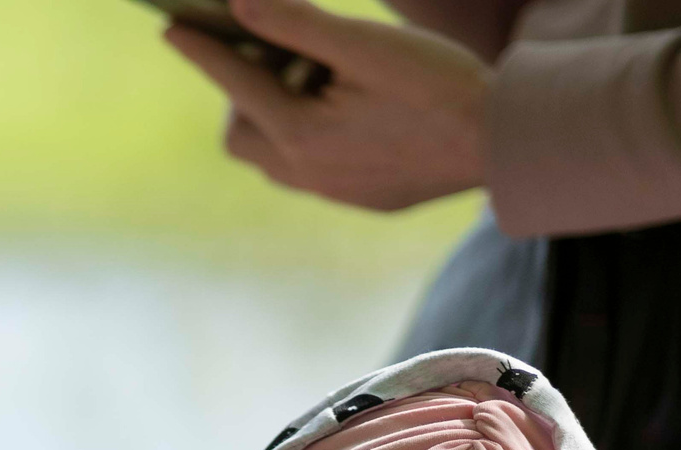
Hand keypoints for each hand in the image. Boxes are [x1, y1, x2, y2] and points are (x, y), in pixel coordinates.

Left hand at [164, 0, 490, 210]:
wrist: (507, 142)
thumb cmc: (439, 85)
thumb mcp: (365, 44)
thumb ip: (297, 26)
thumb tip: (239, 4)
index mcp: (298, 131)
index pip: (234, 81)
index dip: (203, 49)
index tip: (173, 27)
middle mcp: (303, 171)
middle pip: (240, 133)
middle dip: (242, 92)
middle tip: (274, 56)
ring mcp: (330, 191)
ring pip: (273, 157)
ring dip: (277, 117)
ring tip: (318, 82)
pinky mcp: (360, 199)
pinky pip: (311, 171)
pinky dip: (310, 137)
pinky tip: (350, 112)